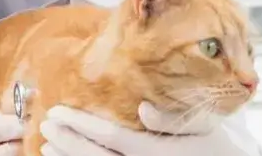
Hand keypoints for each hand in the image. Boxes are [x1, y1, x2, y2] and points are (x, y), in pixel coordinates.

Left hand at [39, 106, 256, 155]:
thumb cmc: (215, 146)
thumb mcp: (201, 126)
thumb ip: (170, 119)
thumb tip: (142, 108)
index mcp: (157, 151)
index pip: (111, 136)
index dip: (81, 124)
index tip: (59, 111)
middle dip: (67, 140)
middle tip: (46, 123)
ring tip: (48, 145)